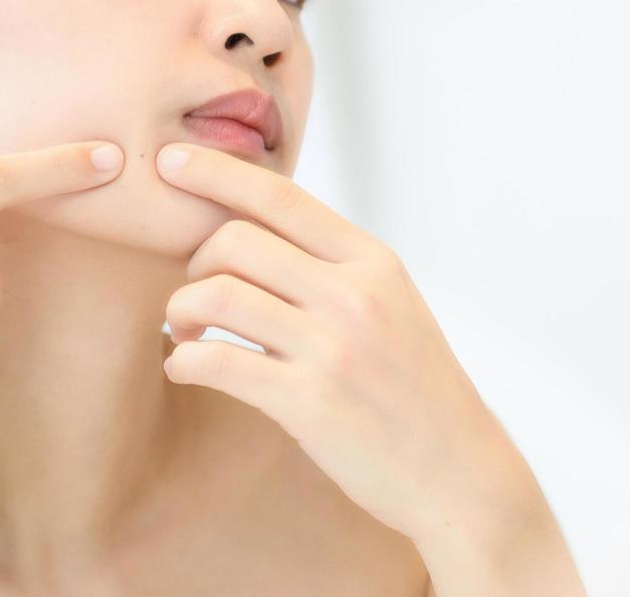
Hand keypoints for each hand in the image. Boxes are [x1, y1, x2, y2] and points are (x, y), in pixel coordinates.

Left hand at [155, 142, 529, 545]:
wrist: (458, 470)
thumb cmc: (415, 388)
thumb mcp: (392, 305)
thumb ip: (336, 267)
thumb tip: (259, 230)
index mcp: (373, 262)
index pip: (281, 197)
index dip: (217, 171)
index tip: (171, 160)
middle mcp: (354, 294)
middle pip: (236, 240)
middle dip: (193, 261)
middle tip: (190, 296)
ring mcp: (332, 348)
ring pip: (217, 295)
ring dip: (180, 309)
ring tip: (182, 331)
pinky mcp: (308, 402)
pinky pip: (216, 361)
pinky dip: (184, 360)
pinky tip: (185, 367)